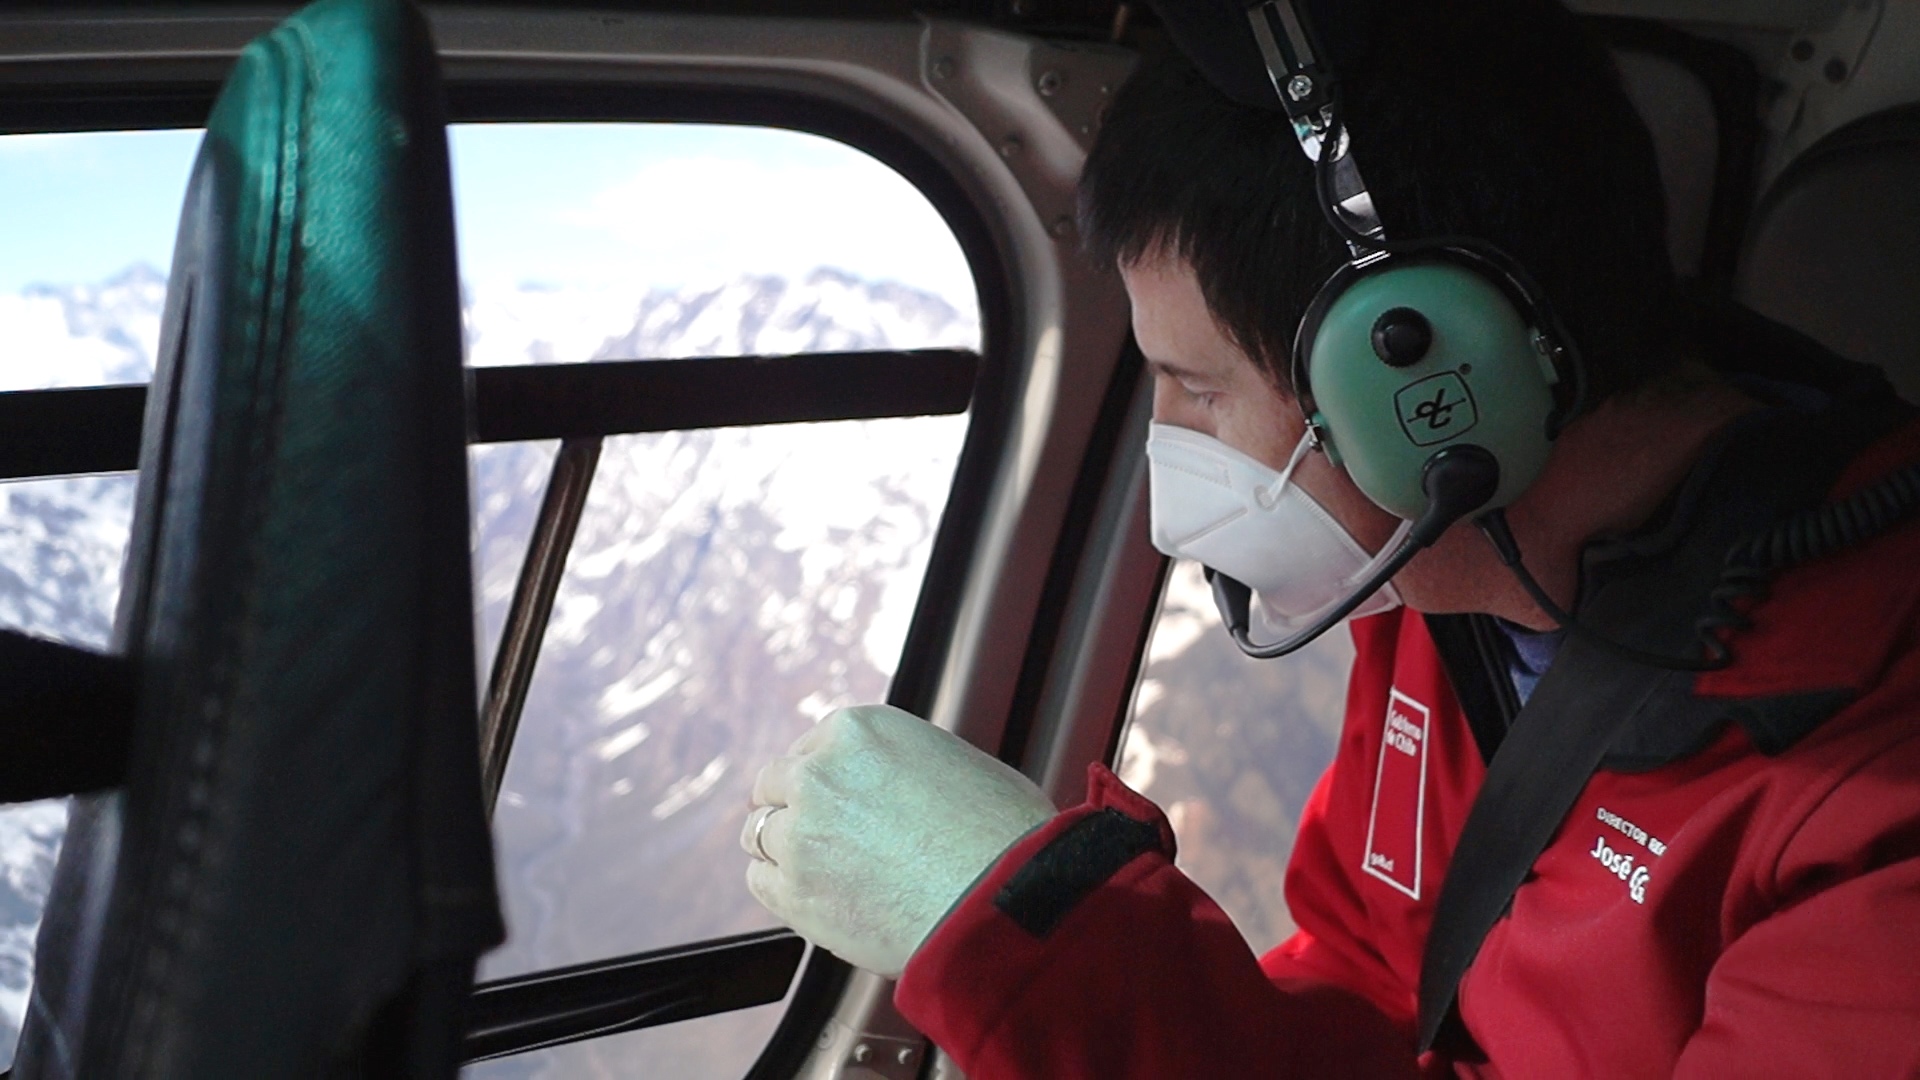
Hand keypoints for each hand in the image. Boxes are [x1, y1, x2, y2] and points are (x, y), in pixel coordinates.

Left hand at [742, 704, 1055, 976]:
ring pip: (758, 834)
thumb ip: (902, 764)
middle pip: (773, 785)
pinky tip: (816, 897)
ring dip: (783, 849)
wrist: (1001, 899)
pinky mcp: (793, 891)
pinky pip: (761, 882)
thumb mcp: (955, 763)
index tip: (833, 801)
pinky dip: (782, 889)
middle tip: (820, 836)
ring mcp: (800, 832)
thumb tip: (891, 784)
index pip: (810, 748)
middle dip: (792, 808)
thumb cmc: (1001, 835)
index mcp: (858, 730)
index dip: (823, 779)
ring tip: (823, 871)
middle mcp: (819, 772)